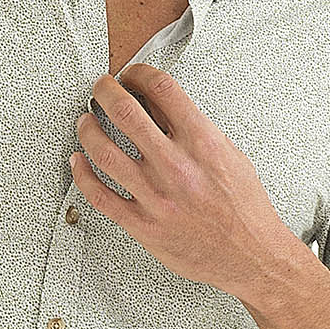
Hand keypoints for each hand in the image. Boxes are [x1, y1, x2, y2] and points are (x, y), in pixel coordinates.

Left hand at [70, 64, 302, 304]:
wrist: (251, 255)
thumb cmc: (244, 208)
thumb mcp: (230, 155)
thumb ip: (196, 131)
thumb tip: (162, 107)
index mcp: (202, 143)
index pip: (162, 89)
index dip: (139, 73)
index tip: (131, 74)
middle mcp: (176, 167)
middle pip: (125, 113)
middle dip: (105, 92)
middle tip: (100, 86)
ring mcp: (156, 197)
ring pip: (104, 153)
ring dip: (87, 130)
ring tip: (84, 122)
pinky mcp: (143, 226)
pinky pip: (100, 197)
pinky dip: (82, 175)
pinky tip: (78, 161)